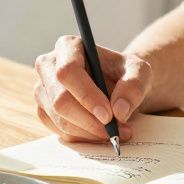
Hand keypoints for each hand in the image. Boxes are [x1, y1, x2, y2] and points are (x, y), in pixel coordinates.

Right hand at [34, 35, 151, 142]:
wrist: (118, 86)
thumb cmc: (125, 74)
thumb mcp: (140, 73)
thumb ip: (134, 86)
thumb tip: (119, 111)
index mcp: (68, 47)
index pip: (68, 71)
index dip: (87, 96)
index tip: (108, 115)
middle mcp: (48, 66)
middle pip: (60, 100)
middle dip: (90, 121)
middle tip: (116, 130)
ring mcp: (43, 90)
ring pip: (60, 120)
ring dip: (90, 132)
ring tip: (116, 131)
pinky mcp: (44, 111)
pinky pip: (60, 132)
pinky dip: (84, 137)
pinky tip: (100, 132)